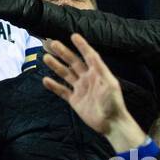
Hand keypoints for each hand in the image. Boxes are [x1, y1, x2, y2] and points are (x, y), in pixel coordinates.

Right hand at [40, 33, 144, 151]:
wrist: (111, 123)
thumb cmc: (113, 102)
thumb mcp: (109, 84)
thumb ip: (100, 69)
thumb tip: (92, 54)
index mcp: (97, 72)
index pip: (88, 55)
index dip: (81, 45)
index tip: (73, 36)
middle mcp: (87, 78)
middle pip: (73, 62)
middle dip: (63, 52)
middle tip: (51, 43)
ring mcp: (80, 88)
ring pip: (65, 74)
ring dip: (56, 66)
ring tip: (45, 57)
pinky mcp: (75, 100)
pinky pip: (62, 91)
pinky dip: (54, 86)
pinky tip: (46, 80)